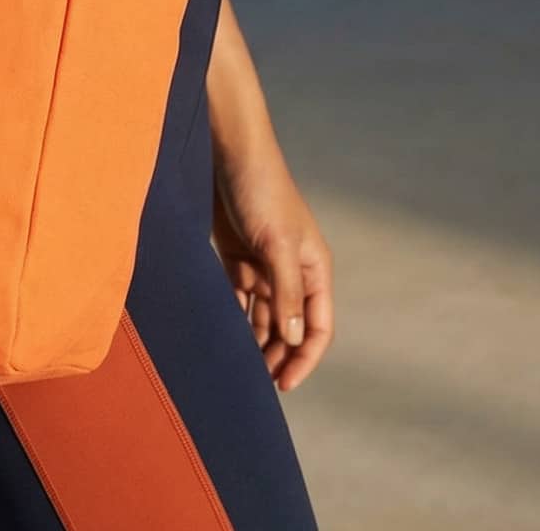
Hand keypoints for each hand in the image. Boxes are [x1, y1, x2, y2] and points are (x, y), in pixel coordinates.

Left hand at [211, 141, 334, 391]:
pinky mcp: (235, 258)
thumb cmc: (261, 190)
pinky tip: (222, 339)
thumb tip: (292, 337)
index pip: (317, 326)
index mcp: (313, 269)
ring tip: (238, 371)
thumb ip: (286, 290)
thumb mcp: (277, 242)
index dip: (304, 357)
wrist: (228, 153)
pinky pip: (238, 300)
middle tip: (255, 386)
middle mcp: (291, 272)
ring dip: (255, 342)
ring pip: (263, 318)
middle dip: (278, 356)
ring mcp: (263, 267)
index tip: (285, 384)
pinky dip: (233, 319)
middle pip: (289, 327)